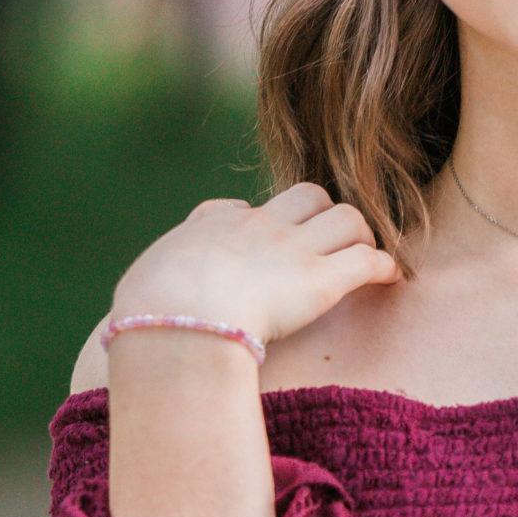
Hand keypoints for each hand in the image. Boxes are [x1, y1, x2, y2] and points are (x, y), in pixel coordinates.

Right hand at [113, 183, 399, 349]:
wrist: (177, 321)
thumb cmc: (148, 314)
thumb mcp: (136, 291)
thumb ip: (147, 289)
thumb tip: (127, 308)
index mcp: (209, 228)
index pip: (241, 210)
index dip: (259, 225)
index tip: (262, 248)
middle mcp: (257, 228)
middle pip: (306, 195)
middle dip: (321, 215)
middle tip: (327, 244)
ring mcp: (292, 250)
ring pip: (346, 217)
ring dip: (360, 235)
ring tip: (364, 255)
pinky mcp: (322, 281)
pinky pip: (367, 260)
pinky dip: (384, 266)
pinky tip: (390, 277)